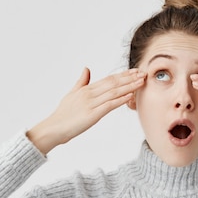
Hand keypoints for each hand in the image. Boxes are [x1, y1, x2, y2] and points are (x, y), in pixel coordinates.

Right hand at [27, 67, 144, 153]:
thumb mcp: (72, 94)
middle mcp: (89, 93)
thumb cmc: (62, 114)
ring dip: (129, 86)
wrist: (54, 128)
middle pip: (113, 83)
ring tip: (141, 82)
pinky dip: (120, 100)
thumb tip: (87, 69)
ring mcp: (91, 103)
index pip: (108, 79)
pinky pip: (109, 105)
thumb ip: (81, 81)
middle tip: (143, 73)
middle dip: (129, 78)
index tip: (134, 71)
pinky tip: (130, 96)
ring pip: (113, 92)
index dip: (123, 75)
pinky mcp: (92, 115)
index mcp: (86, 89)